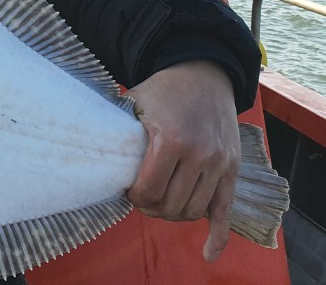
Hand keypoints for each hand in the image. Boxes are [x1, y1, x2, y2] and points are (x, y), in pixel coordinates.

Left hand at [126, 60, 239, 261]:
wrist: (203, 74)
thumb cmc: (163, 89)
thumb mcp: (135, 102)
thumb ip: (120, 131)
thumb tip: (94, 155)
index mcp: (170, 139)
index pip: (149, 190)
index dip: (135, 197)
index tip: (128, 190)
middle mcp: (199, 154)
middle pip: (171, 205)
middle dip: (151, 208)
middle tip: (141, 199)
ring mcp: (220, 164)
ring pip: (194, 210)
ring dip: (173, 215)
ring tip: (160, 205)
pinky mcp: (233, 169)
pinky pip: (226, 210)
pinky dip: (218, 236)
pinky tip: (207, 253)